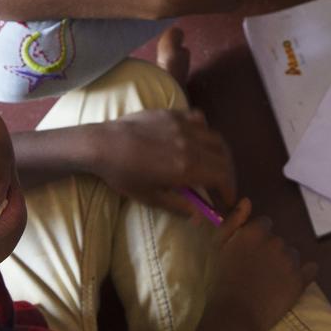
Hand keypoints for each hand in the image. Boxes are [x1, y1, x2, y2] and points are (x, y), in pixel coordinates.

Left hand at [84, 108, 238, 218]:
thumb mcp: (149, 197)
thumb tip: (199, 216)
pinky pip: (198, 119)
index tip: (226, 200)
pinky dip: (205, 131)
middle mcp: (191, 144)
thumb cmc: (123, 175)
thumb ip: (178, 206)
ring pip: (215, 137)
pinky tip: (198, 139)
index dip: (229, 189)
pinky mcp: (172, 114)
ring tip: (215, 164)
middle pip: (223, 157)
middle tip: (222, 186)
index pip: (221, 177)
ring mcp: (182, 126)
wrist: (102, 144)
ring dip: (220, 153)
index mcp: (187, 167)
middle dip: (227, 174)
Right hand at [208, 199, 315, 330]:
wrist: (234, 315)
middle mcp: (276, 241)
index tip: (248, 253)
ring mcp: (290, 261)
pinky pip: (310, 269)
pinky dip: (304, 273)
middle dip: (269, 251)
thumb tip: (247, 201)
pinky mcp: (300, 281)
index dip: (256, 238)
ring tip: (269, 281)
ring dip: (284, 263)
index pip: (264, 224)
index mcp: (256, 231)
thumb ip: (232, 221)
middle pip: (278, 240)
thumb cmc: (219, 281)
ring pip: (291, 255)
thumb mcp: (217, 247)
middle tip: (256, 270)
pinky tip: (292, 282)